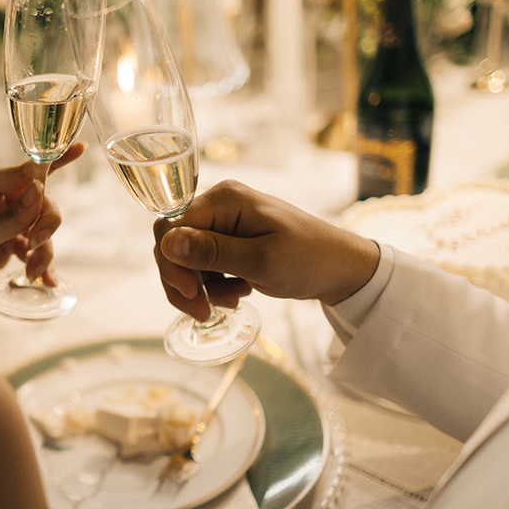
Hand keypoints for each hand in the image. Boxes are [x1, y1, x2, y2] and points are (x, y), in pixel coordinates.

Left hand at [0, 144, 83, 335]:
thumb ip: (10, 218)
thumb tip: (38, 189)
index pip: (22, 171)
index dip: (48, 169)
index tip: (79, 151)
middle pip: (40, 197)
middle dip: (45, 222)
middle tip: (37, 244)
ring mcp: (5, 218)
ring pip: (43, 222)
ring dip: (44, 248)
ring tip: (33, 271)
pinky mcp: (12, 238)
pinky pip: (39, 242)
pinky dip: (43, 259)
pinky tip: (47, 279)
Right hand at [154, 180, 379, 322]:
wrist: (342, 269)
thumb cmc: (309, 260)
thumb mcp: (260, 260)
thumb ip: (211, 252)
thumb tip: (167, 242)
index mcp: (224, 199)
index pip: (170, 227)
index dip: (172, 264)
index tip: (191, 295)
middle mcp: (219, 205)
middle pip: (172, 243)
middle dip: (184, 280)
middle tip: (204, 310)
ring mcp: (224, 223)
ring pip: (185, 259)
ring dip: (201, 287)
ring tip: (232, 301)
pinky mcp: (229, 241)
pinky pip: (203, 264)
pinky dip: (213, 286)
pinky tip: (237, 293)